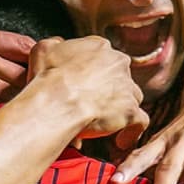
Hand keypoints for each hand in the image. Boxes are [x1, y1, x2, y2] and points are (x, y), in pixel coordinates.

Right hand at [0, 0, 34, 127]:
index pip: (20, 42)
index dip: (35, 54)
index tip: (39, 63)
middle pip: (26, 65)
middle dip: (33, 75)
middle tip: (40, 84)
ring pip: (22, 84)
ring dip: (27, 92)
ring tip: (31, 100)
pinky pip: (11, 101)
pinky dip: (16, 106)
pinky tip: (17, 111)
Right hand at [26, 37, 149, 138]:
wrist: (56, 102)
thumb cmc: (48, 78)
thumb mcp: (43, 49)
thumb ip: (56, 44)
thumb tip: (58, 45)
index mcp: (99, 47)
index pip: (104, 57)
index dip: (95, 72)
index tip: (87, 84)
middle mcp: (118, 63)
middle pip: (120, 76)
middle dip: (109, 90)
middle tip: (93, 104)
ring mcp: (127, 87)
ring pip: (132, 97)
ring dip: (121, 108)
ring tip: (106, 122)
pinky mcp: (131, 110)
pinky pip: (140, 121)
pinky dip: (132, 130)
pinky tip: (122, 139)